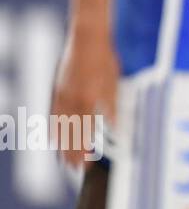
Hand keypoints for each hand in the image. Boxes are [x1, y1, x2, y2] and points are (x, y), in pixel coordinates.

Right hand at [50, 25, 118, 168]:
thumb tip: (115, 128)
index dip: (88, 150)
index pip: (88, 132)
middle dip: (74, 154)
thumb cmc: (105, 60)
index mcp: (90, 99)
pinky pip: (53, 116)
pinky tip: (54, 140)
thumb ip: (113, 107)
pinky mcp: (57, 91)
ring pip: (61, 127)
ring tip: (65, 162)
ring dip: (63, 146)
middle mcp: (74, 101)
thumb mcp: (114, 83)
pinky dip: (54, 130)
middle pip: (72, 134)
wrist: (87, 39)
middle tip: (76, 169)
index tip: (90, 165)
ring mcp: (62, 96)